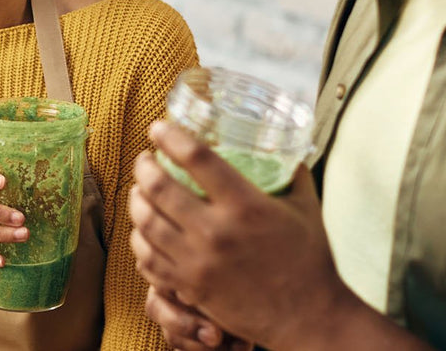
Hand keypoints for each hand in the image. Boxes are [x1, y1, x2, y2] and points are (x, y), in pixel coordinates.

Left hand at [130, 122, 353, 350]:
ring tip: (139, 190)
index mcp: (245, 205)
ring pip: (146, 221)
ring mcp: (198, 261)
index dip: (170, 137)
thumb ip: (290, 172)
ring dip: (136, 199)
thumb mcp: (305, 206)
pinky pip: (148, 257)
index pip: (196, 158)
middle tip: (145, 159)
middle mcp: (216, 231)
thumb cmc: (309, 259)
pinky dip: (139, 238)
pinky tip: (143, 228)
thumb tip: (280, 144)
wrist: (308, 317)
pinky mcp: (190, 286)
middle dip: (144, 166)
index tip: (158, 127)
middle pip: (159, 187)